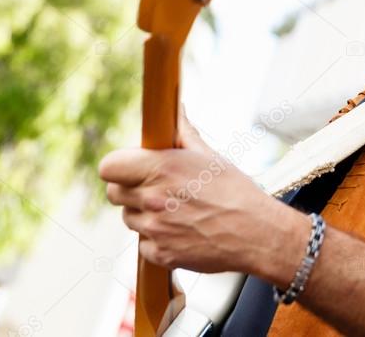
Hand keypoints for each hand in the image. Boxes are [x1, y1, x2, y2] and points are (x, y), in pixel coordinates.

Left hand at [98, 104, 301, 274]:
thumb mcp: (211, 157)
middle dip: (129, 188)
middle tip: (153, 187)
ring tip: (175, 210)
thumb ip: (184, 134)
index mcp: (162, 169)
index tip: (131, 166)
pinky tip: (182, 231)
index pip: (109, 167)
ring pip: (129, 218)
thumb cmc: (236, 192)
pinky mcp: (159, 254)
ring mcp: (154, 230)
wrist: (256, 234)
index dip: (118, 166)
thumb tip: (177, 110)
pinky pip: (144, 244)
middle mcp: (152, 199)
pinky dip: (157, 239)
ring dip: (144, 213)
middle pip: (114, 193)